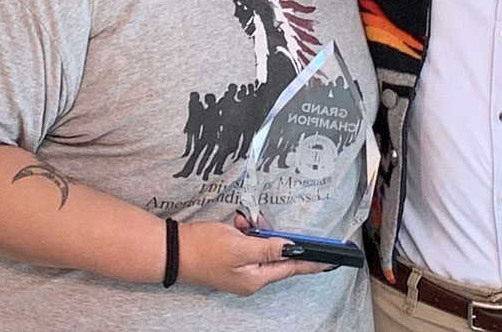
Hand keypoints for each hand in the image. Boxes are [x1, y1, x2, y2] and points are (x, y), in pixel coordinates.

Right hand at [176, 216, 329, 295]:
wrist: (171, 250)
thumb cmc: (202, 249)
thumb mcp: (240, 246)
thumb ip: (269, 248)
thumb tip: (293, 249)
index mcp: (255, 279)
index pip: (291, 267)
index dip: (311, 260)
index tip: (330, 258)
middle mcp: (250, 278)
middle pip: (277, 253)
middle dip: (272, 235)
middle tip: (259, 223)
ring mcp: (241, 270)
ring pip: (263, 245)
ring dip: (257, 231)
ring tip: (242, 223)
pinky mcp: (232, 260)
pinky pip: (250, 244)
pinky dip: (246, 232)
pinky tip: (237, 225)